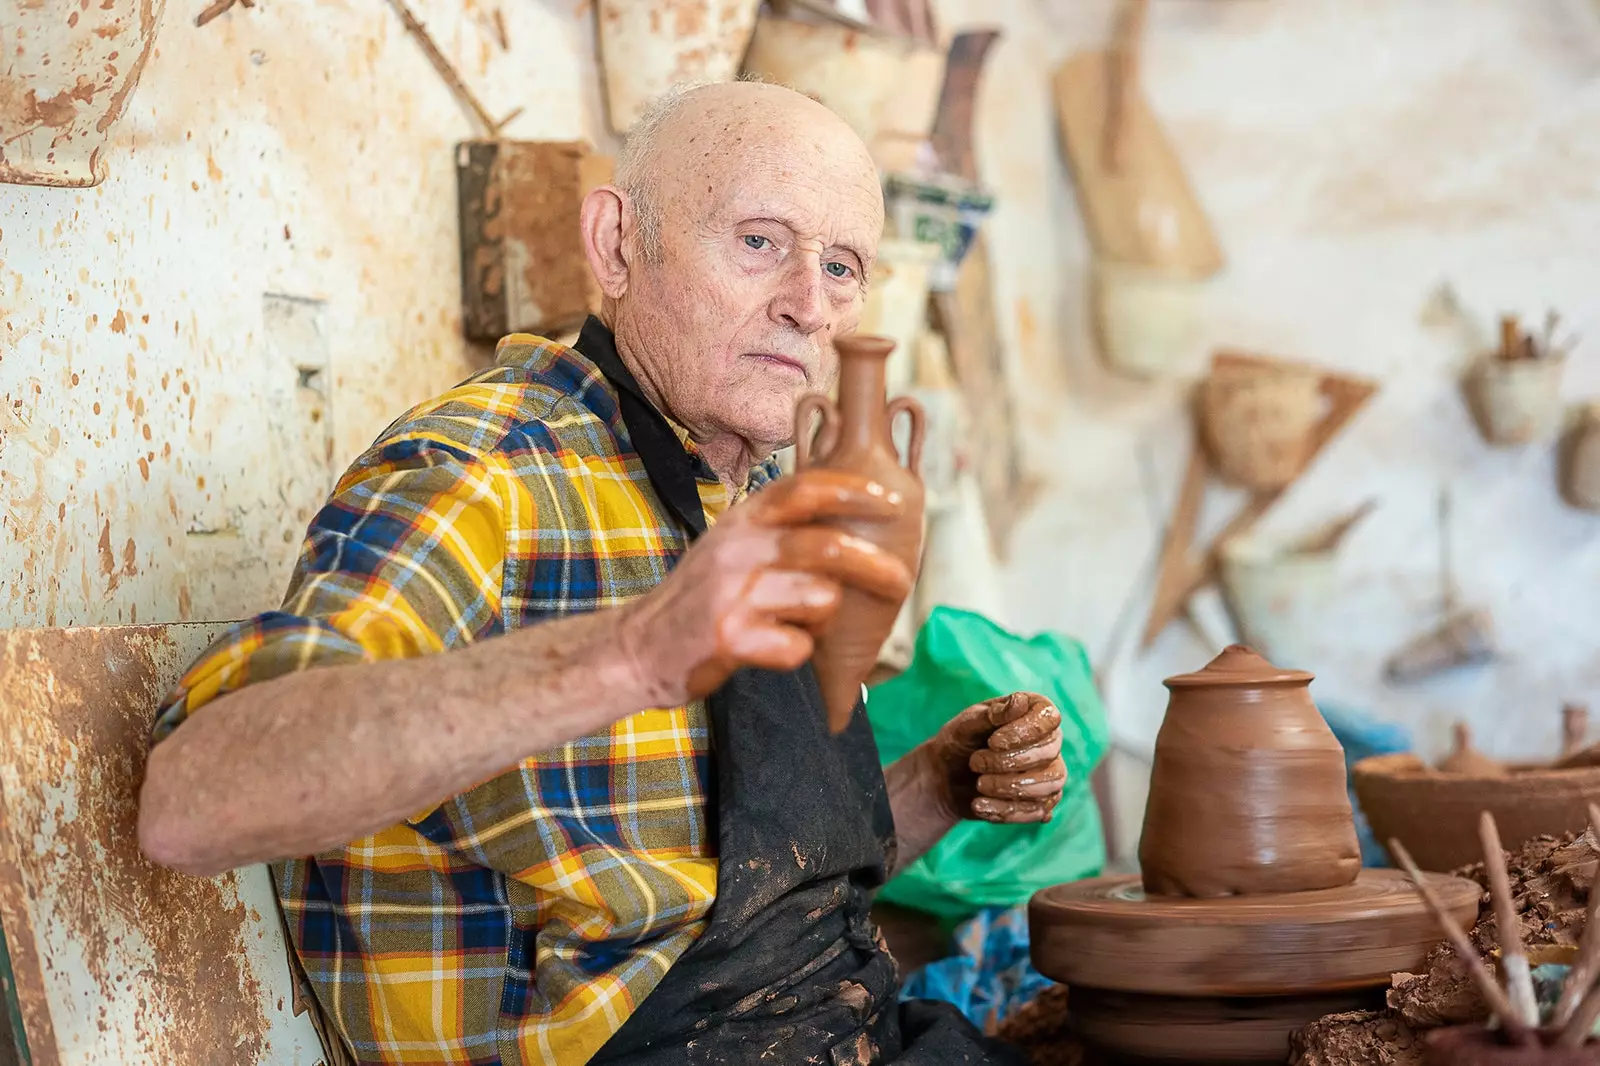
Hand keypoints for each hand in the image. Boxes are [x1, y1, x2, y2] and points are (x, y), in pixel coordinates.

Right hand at [620, 470, 913, 704]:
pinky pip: (796, 647)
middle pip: (827, 547)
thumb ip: (779, 525)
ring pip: (819, 599)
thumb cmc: (703, 596)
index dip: (854, 491)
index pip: (805, 488)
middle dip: (875, 565)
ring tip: (801, 624)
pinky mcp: (729, 637)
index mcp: (743, 519)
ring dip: (824, 619)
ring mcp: (732, 593)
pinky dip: (797, 653)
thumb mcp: (733, 542)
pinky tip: (774, 649)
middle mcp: (737, 548)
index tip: (891, 501)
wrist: (640, 647)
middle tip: (901, 580)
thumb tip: (850, 508)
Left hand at [921, 692, 1066, 823]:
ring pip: (1051, 783)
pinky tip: (979, 805)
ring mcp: (1049, 774)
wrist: (945, 779)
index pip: (1050, 717)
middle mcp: (1049, 741)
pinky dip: (1006, 810)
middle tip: (975, 762)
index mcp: (1033, 712)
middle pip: (1050, 752)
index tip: (993, 742)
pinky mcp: (1041, 802)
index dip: (1025, 731)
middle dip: (1010, 762)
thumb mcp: (967, 725)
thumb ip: (993, 714)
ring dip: (1010, 787)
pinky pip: (1037, 811)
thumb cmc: (959, 742)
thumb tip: (1020, 701)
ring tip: (979, 785)